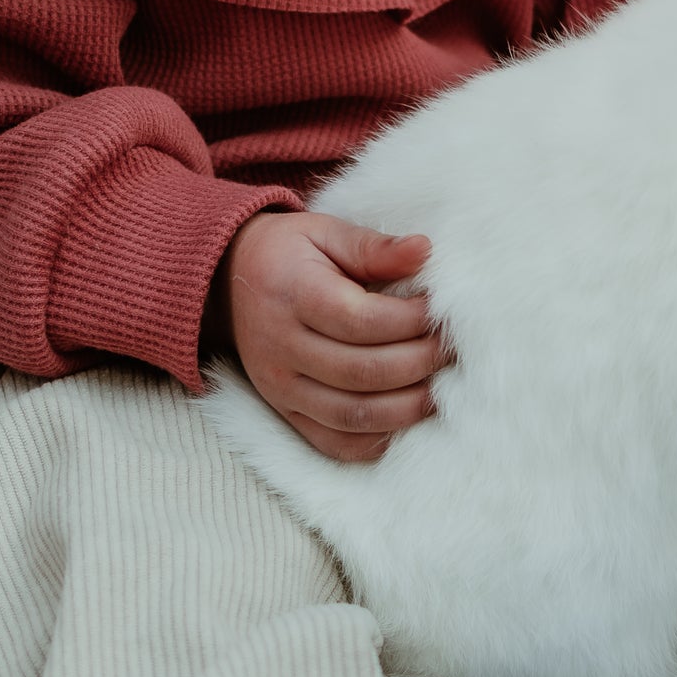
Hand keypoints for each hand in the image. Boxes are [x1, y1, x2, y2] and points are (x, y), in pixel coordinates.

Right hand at [205, 211, 451, 461]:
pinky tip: (403, 418)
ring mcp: (280, 387)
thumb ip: (373, 247)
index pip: (361, 321)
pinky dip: (375, 439)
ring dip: (405, 407)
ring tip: (436, 386)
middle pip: (363, 372)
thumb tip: (423, 251)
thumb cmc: (288, 252)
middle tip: (448, 348)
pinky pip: (333, 443)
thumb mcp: (325, 232)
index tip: (437, 310)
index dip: (409, 321)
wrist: (228, 281)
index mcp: (294, 295)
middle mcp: (282, 348)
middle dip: (417, 363)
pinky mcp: (284, 412)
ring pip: (352, 415)